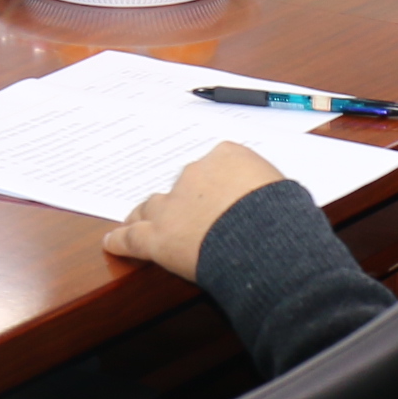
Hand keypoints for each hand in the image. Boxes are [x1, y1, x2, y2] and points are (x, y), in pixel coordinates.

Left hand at [98, 139, 286, 280]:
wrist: (265, 240)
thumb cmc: (282, 216)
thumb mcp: (285, 190)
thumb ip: (267, 189)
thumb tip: (276, 201)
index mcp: (226, 156)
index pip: (215, 164)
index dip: (215, 183)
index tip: (218, 194)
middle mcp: (195, 174)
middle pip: (183, 185)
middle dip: (185, 199)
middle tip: (190, 217)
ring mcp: (172, 204)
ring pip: (151, 207)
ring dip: (147, 214)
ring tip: (140, 221)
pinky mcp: (156, 236)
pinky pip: (131, 238)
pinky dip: (120, 240)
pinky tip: (112, 242)